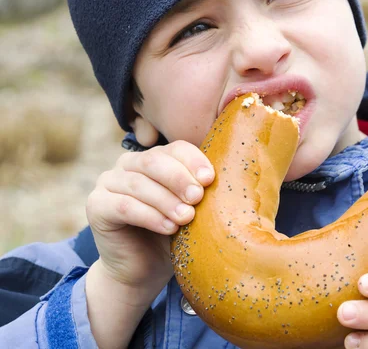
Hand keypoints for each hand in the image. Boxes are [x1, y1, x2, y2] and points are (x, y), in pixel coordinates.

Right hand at [86, 140, 213, 299]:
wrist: (143, 270)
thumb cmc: (172, 234)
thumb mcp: (189, 208)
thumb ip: (198, 189)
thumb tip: (219, 178)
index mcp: (155, 158)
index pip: (175, 148)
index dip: (193, 160)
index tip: (210, 179)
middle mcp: (128, 164)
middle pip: (155, 161)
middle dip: (179, 179)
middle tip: (198, 198)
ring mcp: (108, 182)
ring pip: (139, 184)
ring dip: (166, 201)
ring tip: (187, 218)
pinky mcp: (95, 205)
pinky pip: (123, 206)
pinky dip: (149, 216)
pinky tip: (168, 228)